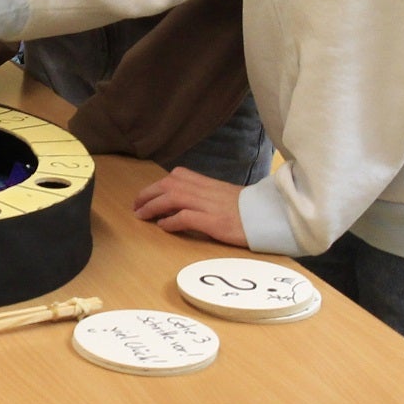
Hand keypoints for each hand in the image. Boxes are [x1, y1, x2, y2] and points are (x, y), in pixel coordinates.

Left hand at [131, 167, 247, 246]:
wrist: (268, 216)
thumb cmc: (247, 210)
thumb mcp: (222, 197)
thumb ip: (203, 195)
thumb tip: (180, 205)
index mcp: (208, 183)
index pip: (176, 176)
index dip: (156, 186)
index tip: (143, 197)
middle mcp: (206, 190)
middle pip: (169, 184)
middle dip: (148, 194)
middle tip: (135, 207)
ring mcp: (209, 205)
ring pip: (173, 197)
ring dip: (153, 206)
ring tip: (142, 216)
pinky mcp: (214, 221)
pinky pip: (186, 217)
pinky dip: (171, 221)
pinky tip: (163, 227)